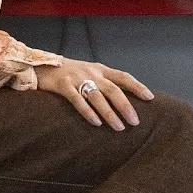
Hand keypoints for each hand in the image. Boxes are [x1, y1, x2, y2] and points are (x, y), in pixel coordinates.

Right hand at [35, 56, 152, 130]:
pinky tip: (96, 123)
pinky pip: (77, 100)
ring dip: (110, 113)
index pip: (123, 76)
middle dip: (126, 106)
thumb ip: (105, 82)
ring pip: (97, 97)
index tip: (150, 98)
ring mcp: (77, 78)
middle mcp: (91, 72)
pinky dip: (88, 112)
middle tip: (135, 122)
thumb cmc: (71, 73)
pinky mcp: (63, 85)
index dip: (137, 86)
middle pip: (113, 89)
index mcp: (101, 69)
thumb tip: (125, 101)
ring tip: (119, 127)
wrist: (42, 65)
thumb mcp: (90, 72)